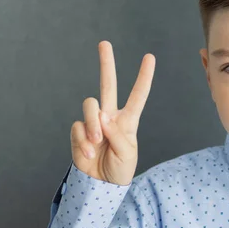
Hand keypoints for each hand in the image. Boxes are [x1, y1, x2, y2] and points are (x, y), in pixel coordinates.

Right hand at [70, 40, 154, 184]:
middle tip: (104, 43)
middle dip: (106, 63)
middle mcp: (110, 116)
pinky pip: (79, 127)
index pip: (138, 95)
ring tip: (98, 143)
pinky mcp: (79, 131)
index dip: (143, 77)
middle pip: (108, 85)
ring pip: (90, 105)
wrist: (100, 184)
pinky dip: (84, 141)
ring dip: (94, 125)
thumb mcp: (128, 154)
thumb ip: (118, 135)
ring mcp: (94, 122)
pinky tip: (90, 153)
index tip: (149, 57)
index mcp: (128, 120)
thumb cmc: (120, 168)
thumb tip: (103, 117)